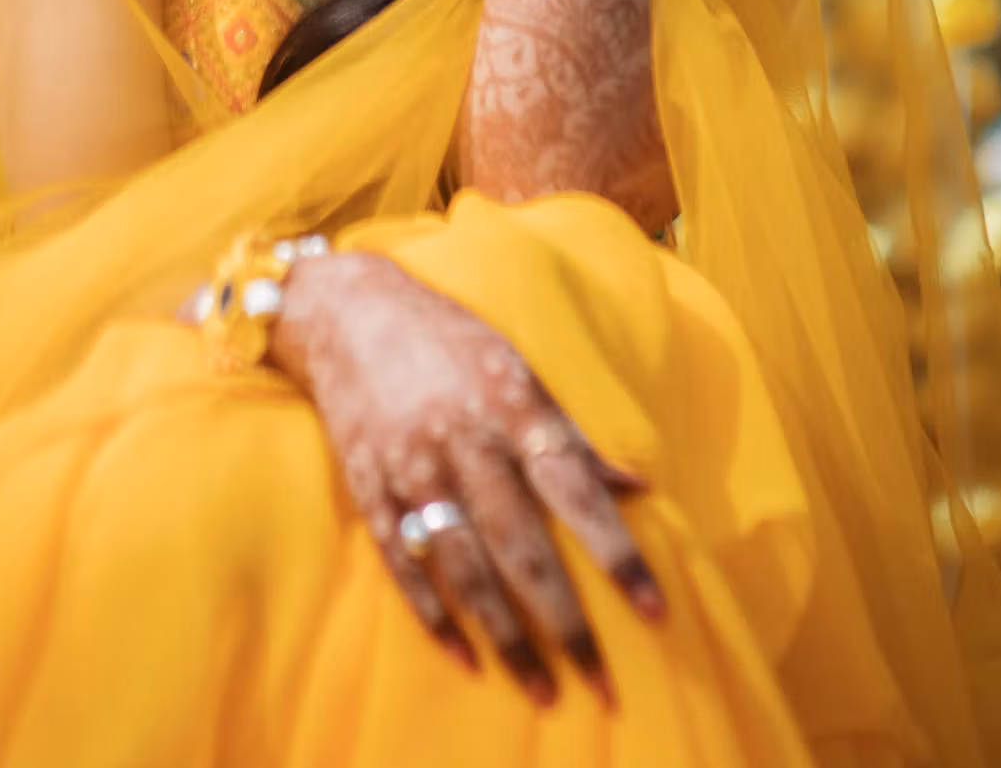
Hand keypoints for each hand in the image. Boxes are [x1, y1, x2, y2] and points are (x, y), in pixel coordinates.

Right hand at [267, 248, 663, 709]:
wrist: (347, 311)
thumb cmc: (448, 340)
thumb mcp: (515, 369)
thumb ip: (570, 434)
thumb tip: (638, 486)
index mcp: (510, 404)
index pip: (575, 489)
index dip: (616, 553)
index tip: (654, 611)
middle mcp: (463, 439)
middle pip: (521, 546)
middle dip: (565, 622)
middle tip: (602, 685)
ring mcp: (411, 465)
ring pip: (466, 568)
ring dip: (507, 636)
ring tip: (542, 688)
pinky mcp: (369, 485)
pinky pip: (403, 563)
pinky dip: (434, 614)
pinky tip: (466, 655)